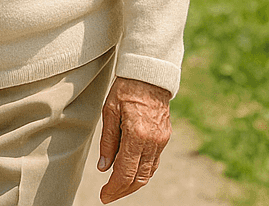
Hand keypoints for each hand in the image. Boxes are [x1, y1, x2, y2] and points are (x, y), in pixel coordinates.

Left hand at [97, 77, 171, 202]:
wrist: (148, 76)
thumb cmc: (125, 89)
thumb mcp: (109, 111)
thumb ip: (108, 141)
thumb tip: (104, 168)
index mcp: (136, 135)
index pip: (125, 172)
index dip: (114, 188)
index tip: (104, 196)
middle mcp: (152, 142)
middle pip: (139, 178)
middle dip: (123, 190)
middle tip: (109, 195)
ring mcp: (161, 141)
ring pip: (148, 173)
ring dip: (133, 184)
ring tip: (117, 186)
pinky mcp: (164, 138)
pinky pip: (154, 163)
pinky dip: (142, 172)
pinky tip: (131, 172)